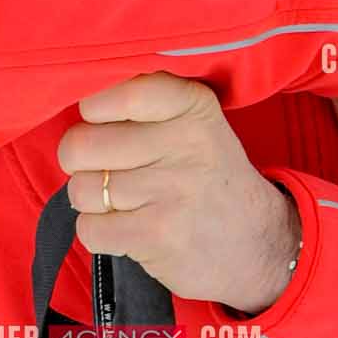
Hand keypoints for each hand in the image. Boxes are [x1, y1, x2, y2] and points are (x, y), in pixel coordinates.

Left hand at [57, 73, 302, 314]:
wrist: (260, 246)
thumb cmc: (209, 178)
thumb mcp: (198, 124)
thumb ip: (146, 103)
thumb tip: (77, 93)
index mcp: (192, 107)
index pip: (120, 92)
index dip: (94, 109)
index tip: (102, 121)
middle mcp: (183, 144)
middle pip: (81, 143)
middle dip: (81, 161)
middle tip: (106, 168)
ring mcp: (169, 191)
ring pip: (81, 188)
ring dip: (93, 200)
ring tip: (123, 202)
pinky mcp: (156, 235)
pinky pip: (89, 228)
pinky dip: (99, 232)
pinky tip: (127, 227)